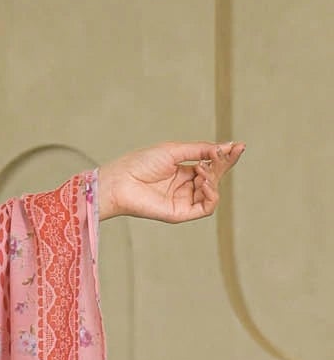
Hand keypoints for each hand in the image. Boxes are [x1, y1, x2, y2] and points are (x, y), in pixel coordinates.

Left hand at [98, 142, 244, 222]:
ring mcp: (183, 201)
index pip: (211, 165)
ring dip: (215, 179)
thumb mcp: (175, 151)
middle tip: (221, 155)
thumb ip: (201, 150)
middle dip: (221, 165)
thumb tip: (227, 146)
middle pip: (215, 177)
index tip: (239, 146)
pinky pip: (206, 208)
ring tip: (204, 170)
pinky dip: (211, 195)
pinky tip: (204, 182)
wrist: (120, 181)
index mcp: (183, 171)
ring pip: (212, 193)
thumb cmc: (140, 163)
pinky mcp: (180, 214)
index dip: (226, 156)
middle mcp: (185, 187)